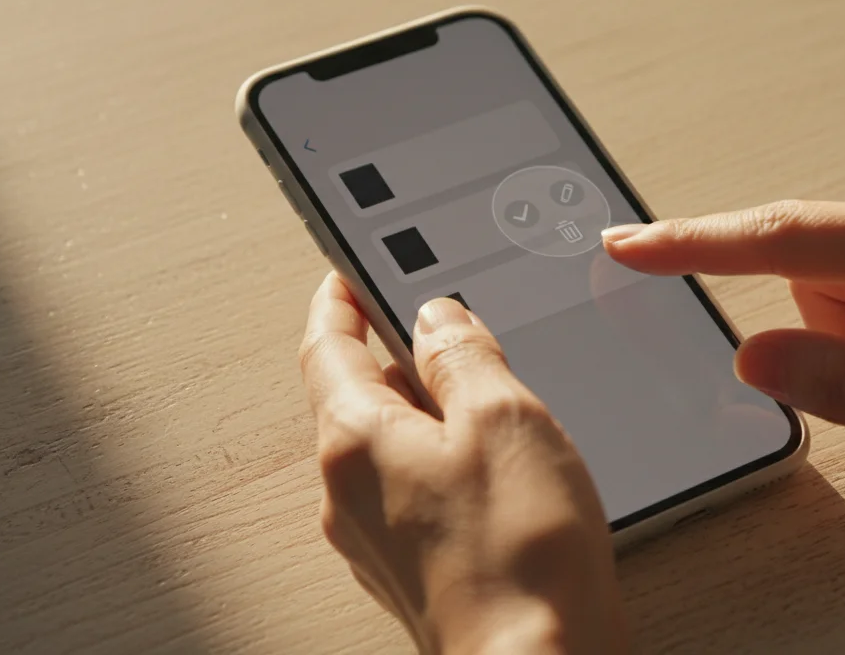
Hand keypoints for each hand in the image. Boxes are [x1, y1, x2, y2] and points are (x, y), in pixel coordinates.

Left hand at [300, 273, 625, 654]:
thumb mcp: (502, 415)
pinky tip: (496, 472)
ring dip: (427, 414)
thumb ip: (463, 353)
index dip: (338, 299)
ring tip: (490, 403)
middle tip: (446, 329)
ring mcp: (376, 538)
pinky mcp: (411, 571)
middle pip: (357, 397)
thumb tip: (439, 318)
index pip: (325, 346)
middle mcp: (349, 492)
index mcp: (355, 440)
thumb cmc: (519, 555)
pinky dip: (442, 464)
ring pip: (389, 447)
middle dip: (397, 357)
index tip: (345, 273)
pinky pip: (413, 492)